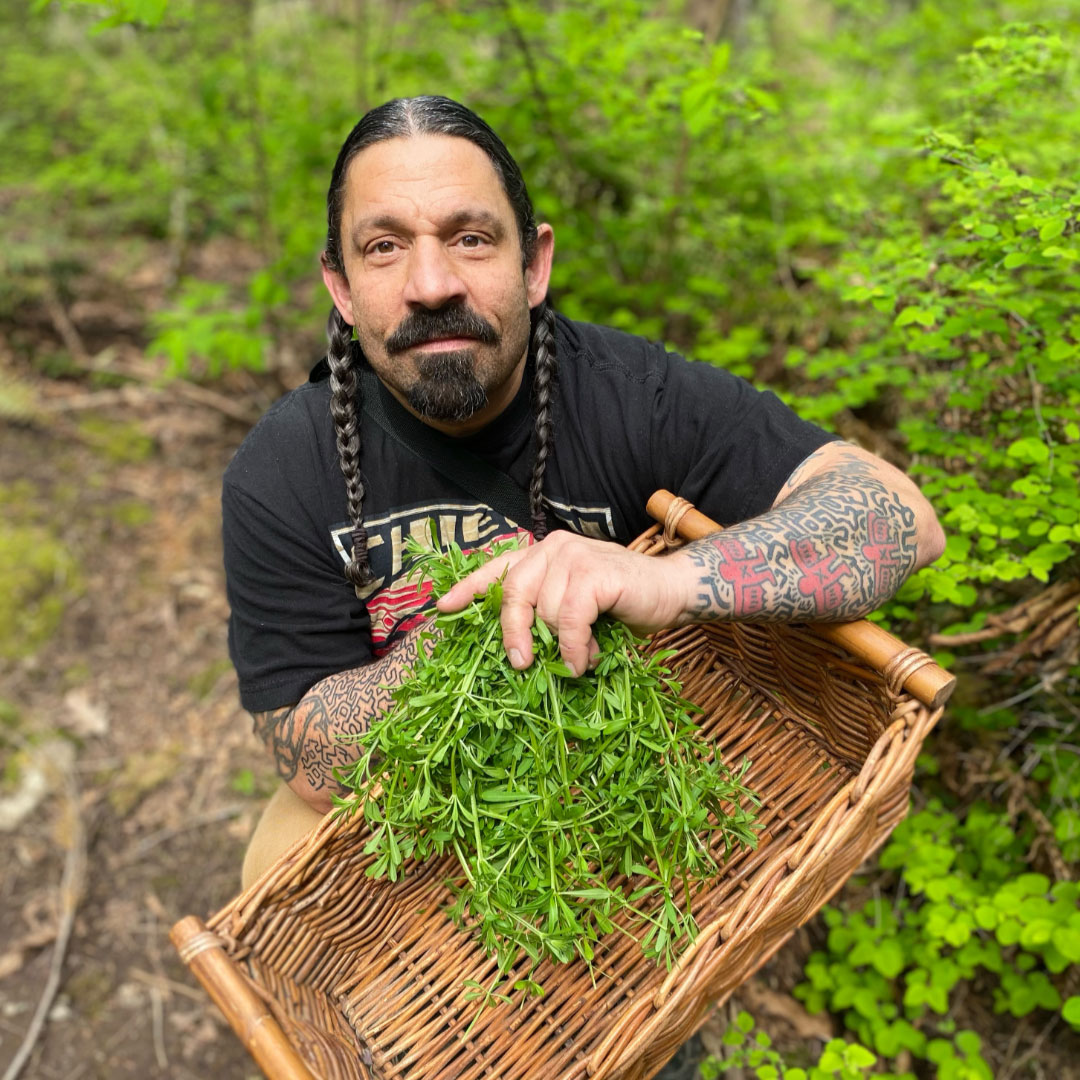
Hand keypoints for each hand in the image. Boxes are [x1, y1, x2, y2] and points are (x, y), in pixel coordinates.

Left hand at [436, 531, 690, 675]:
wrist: (671, 592)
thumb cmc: (622, 604)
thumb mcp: (576, 607)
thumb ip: (548, 615)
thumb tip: (518, 651)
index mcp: (544, 554)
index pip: (498, 568)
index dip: (469, 589)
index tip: (444, 609)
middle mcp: (554, 548)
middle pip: (513, 593)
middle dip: (513, 633)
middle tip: (520, 664)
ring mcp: (574, 556)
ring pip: (545, 612)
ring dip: (561, 646)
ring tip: (581, 658)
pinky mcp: (593, 572)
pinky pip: (569, 619)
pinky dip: (573, 646)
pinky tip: (583, 659)